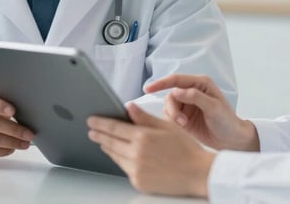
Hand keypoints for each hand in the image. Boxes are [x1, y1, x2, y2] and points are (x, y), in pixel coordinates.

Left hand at [87, 103, 214, 196]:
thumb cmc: (186, 149)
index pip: (114, 127)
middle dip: (99, 135)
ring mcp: (136, 169)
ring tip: (103, 141)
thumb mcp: (166, 126)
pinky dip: (119, 159)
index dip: (101, 123)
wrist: (197, 173)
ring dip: (107, 147)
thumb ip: (144, 117)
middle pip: (110, 142)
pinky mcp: (138, 182)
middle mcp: (137, 154)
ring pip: (115, 155)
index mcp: (143, 137)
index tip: (92, 120)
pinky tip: (118, 154)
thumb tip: (129, 107)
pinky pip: (124, 168)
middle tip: (91, 130)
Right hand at [146, 74, 258, 151]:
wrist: (232, 140)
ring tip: (184, 125)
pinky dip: (172, 122)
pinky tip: (182, 128)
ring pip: (168, 107)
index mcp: (200, 84)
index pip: (176, 79)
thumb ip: (195, 97)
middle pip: (170, 95)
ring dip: (172, 116)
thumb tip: (176, 91)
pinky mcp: (183, 118)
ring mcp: (187, 105)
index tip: (148, 89)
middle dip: (172, 108)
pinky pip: (169, 117)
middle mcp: (192, 92)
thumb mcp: (214, 107)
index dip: (161, 83)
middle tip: (180, 121)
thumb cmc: (227, 121)